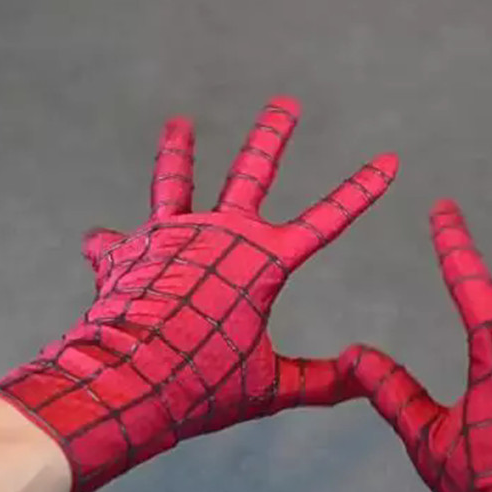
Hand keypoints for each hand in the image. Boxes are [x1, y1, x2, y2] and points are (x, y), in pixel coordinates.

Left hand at [0, 96, 396, 491]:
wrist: (130, 383)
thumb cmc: (204, 385)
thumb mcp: (270, 388)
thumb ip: (319, 382)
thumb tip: (364, 379)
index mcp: (263, 262)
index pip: (327, 220)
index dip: (361, 191)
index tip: (388, 161)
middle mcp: (219, 235)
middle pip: (252, 171)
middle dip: (272, 135)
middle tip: (285, 103)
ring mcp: (171, 236)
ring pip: (177, 181)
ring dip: (179, 151)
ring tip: (178, 123)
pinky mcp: (128, 252)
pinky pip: (117, 242)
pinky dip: (113, 245)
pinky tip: (103, 241)